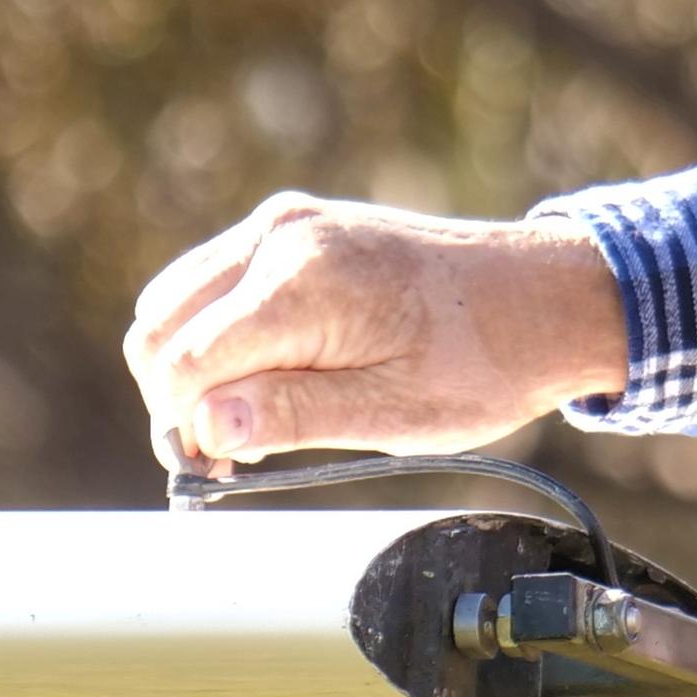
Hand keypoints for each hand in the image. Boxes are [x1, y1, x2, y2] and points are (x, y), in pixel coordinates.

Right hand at [123, 194, 627, 467]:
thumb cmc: (479, 363)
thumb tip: (202, 429)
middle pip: (156, 328)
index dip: (182, 430)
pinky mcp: (289, 227)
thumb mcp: (392, 413)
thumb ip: (292, 416)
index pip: (182, 363)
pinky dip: (213, 334)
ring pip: (171, 304)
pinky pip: (209, 284)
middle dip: (175, 401)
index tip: (218, 473)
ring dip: (189, 368)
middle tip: (229, 457)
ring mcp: (280, 223)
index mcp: (301, 283)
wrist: (541, 296)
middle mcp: (278, 236)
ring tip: (252, 419)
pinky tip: (264, 376)